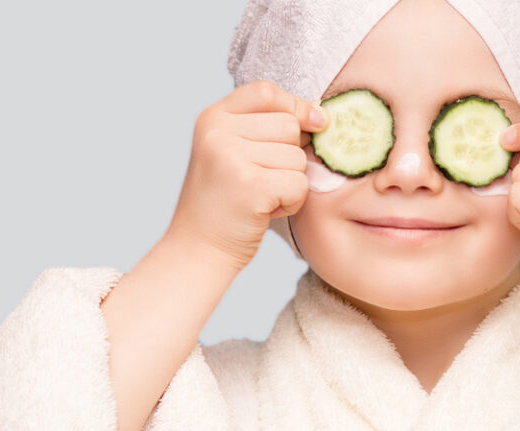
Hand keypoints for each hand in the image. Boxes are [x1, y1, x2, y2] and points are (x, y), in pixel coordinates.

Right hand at [167, 80, 327, 269]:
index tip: (312, 124)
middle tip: (261, 179)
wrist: (198, 249)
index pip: (266, 92)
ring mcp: (231, 157)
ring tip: (260, 197)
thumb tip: (321, 116)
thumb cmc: (225, 201)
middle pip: (288, 124)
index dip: (294, 106)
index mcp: (212, 118)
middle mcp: (217, 132)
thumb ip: (265, 127)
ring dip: (289, 182)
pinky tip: (264, 211)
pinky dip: (291, 202)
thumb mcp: (232, 151)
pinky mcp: (250, 185)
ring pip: (297, 157)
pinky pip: (299, 183)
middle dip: (289, 155)